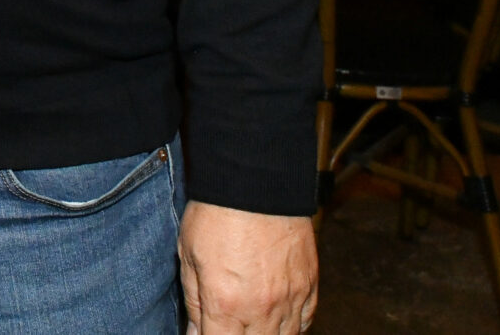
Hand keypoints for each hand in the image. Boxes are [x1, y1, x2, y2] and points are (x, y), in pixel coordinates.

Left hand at [178, 202, 316, 333]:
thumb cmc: (216, 212)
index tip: (206, 332)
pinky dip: (290, 327)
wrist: (255, 180)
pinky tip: (275, 319)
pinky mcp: (309, 286)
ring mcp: (290, 299)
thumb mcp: (189, 256)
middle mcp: (262, 308)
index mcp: (225, 303)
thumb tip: (194, 333)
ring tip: (249, 323)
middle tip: (227, 324)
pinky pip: (304, 322)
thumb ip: (194, 302)